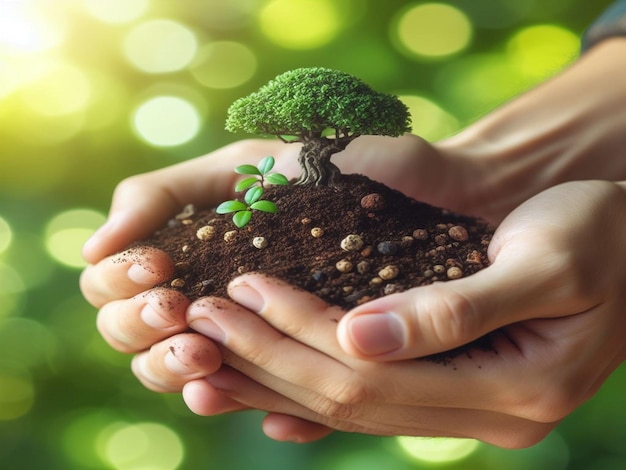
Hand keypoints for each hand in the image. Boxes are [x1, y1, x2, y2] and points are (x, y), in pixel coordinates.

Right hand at [80, 135, 452, 441]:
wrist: (447, 188)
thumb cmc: (354, 163)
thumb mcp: (252, 164)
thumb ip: (169, 193)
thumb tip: (94, 246)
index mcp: (198, 248)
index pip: (116, 284)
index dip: (119, 284)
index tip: (154, 268)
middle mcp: (221, 293)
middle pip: (139, 334)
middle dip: (141, 330)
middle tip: (176, 311)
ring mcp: (262, 331)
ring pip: (191, 371)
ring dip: (178, 371)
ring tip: (201, 357)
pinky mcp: (310, 359)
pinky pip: (262, 395)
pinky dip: (240, 400)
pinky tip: (227, 395)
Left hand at [181, 180, 625, 446]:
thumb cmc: (597, 236)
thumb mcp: (543, 263)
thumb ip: (452, 311)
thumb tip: (356, 340)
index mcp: (512, 388)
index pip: (372, 374)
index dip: (296, 333)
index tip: (237, 291)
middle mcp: (487, 415)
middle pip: (351, 397)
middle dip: (268, 356)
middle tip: (198, 317)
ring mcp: (471, 411)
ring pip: (352, 408)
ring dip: (276, 377)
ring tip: (209, 351)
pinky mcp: (457, 392)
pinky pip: (375, 406)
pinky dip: (313, 402)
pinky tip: (265, 401)